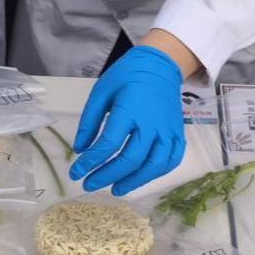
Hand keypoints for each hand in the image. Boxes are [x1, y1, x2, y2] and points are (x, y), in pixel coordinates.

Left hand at [70, 45, 185, 195]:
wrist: (161, 65)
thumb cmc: (128, 75)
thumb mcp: (101, 92)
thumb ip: (89, 122)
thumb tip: (81, 149)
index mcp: (130, 109)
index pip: (109, 144)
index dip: (91, 162)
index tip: (76, 173)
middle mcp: (152, 123)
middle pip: (130, 159)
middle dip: (107, 176)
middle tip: (89, 184)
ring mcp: (168, 131)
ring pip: (153, 165)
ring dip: (133, 181)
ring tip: (115, 189)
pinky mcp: (178, 134)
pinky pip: (171, 161)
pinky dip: (156, 174)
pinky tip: (140, 178)